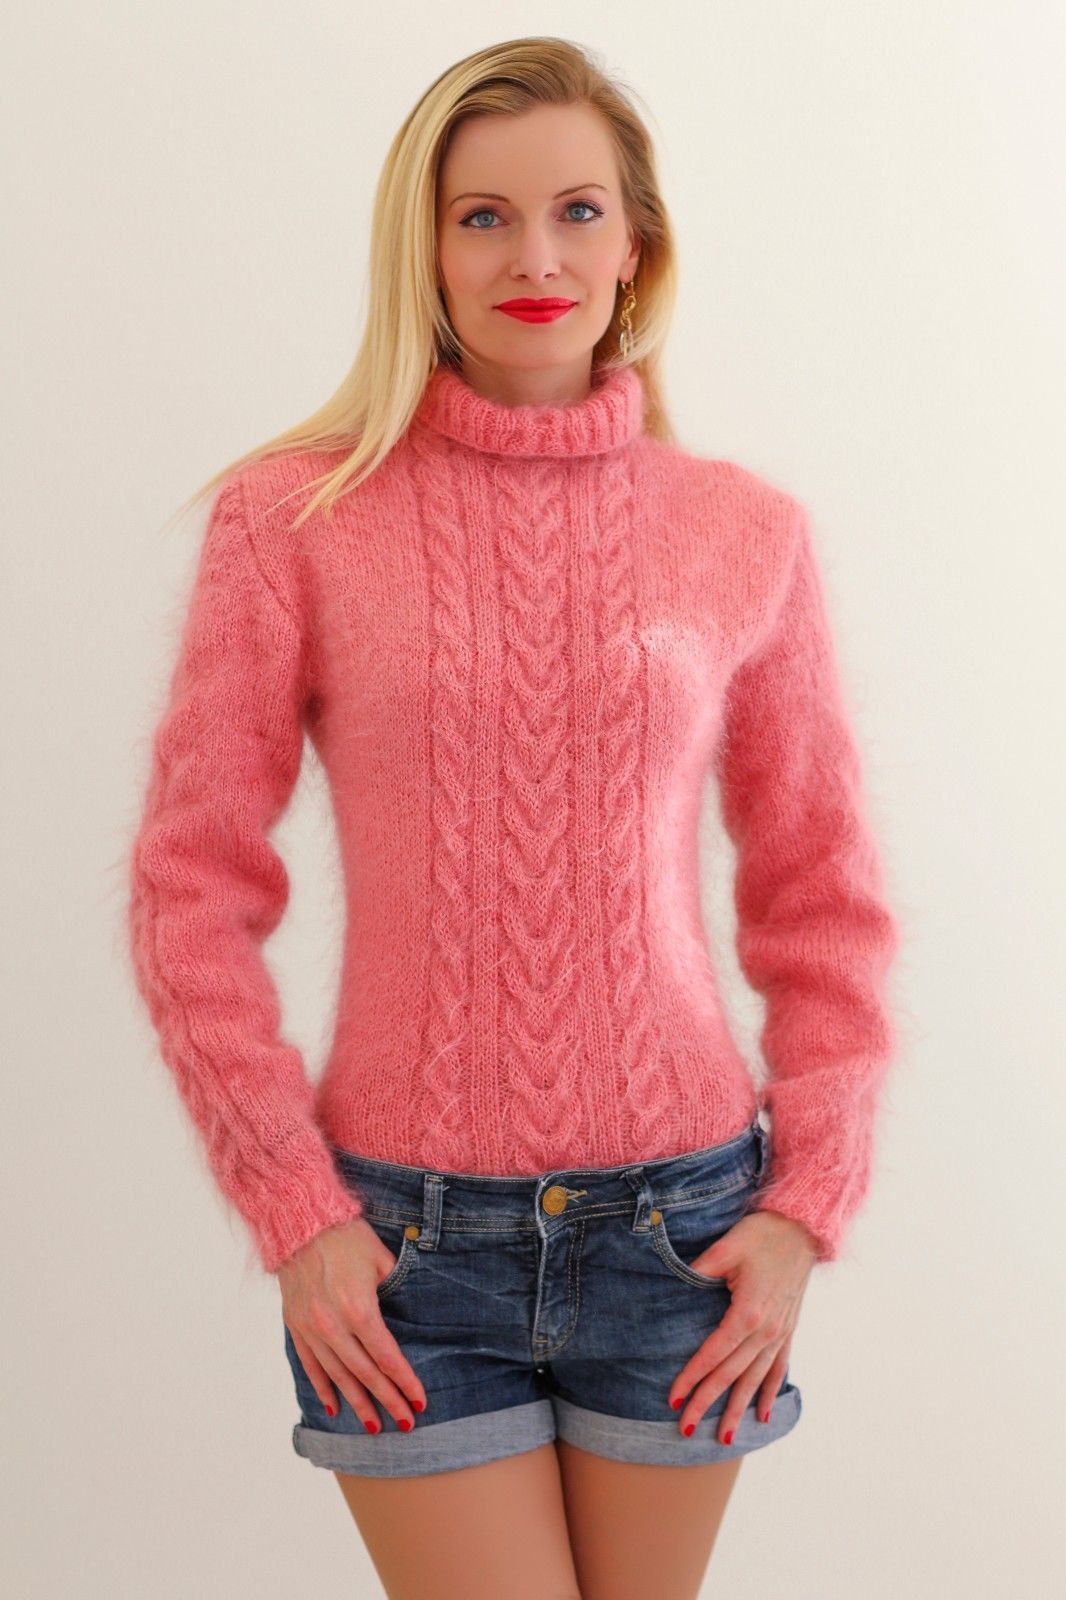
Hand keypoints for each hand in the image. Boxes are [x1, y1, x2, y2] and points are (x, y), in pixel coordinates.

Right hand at [277, 1217, 427, 1433]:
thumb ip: (398, 1290)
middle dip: (387, 1401)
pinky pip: (310, 1365)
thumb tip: (416, 1313)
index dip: (404, 1382)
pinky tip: (334, 1407)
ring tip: (372, 1427)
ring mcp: (311, 1328)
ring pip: (337, 1376)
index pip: (387, 1356)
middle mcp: (332, 1325)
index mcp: (358, 1308)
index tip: (419, 1402)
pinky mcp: (295, 1325)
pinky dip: (323, 1387)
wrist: (301, 1222)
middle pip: (364, 1373)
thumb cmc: (347, 1236)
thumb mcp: (381, 1259)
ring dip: (357, 1403)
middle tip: (404, 1424)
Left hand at [667, 1210, 817, 1442]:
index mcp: (748, 1312)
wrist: (801, 1228)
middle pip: (732, 1375)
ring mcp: (780, 1332)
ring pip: (755, 1379)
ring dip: (738, 1408)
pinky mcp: (788, 1329)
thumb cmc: (762, 1234)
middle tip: (686, 1429)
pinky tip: (763, 1415)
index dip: (692, 1378)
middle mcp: (766, 1330)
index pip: (713, 1355)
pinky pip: (779, 1367)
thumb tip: (676, 1280)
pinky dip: (770, 1392)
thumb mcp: (726, 1246)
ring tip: (723, 1437)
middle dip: (708, 1403)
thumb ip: (701, 1268)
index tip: (673, 1399)